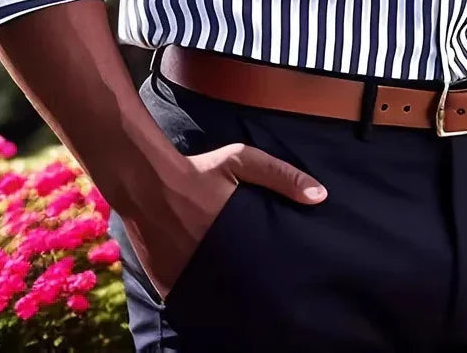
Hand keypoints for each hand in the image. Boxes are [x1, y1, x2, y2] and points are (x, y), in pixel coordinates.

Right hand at [121, 142, 326, 299]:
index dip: (274, 280)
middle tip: (269, 296)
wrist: (144, 177)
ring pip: (215, 298)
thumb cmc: (198, 168)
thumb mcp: (240, 160)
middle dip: (254, 294)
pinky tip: (212, 303)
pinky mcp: (166, 281)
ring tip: (244, 306)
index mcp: (231, 232)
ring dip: (227, 300)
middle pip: (241, 288)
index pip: (262, 269)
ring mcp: (186, 273)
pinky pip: (188, 299)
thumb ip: (280, 175)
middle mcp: (209, 257)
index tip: (286, 283)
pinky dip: (199, 302)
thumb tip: (322, 195)